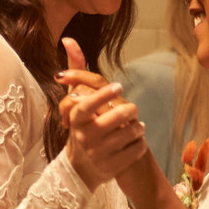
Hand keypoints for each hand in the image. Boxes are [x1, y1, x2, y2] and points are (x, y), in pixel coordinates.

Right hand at [58, 39, 150, 188]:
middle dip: (129, 110)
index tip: (119, 87)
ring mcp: (98, 155)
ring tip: (135, 125)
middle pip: (116, 117)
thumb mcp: (75, 101)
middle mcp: (85, 138)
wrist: (80, 168)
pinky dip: (139, 144)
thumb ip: (75, 71)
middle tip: (131, 108)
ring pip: (129, 133)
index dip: (103, 95)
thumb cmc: (81, 126)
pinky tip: (135, 141)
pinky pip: (136, 150)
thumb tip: (68, 39)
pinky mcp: (112, 168)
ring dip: (137, 127)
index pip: (87, 105)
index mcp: (76, 120)